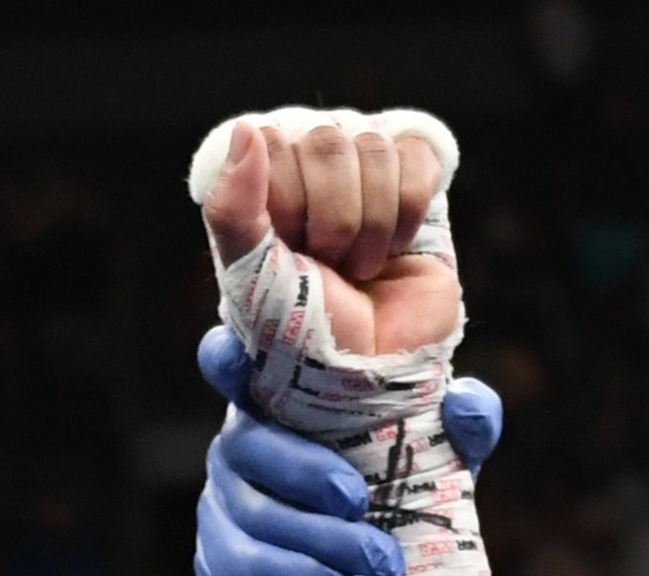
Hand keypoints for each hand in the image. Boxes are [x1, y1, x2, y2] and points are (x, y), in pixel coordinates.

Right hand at [195, 327, 502, 575]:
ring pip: (257, 513)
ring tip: (382, 564)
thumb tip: (465, 400)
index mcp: (281, 406)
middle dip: (307, 472)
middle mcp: (240, 450)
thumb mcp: (443, 470)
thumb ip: (462, 430)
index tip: (230, 356)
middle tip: (361, 501)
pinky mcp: (222, 572)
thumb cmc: (402, 520)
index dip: (225, 359)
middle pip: (248, 443)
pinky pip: (254, 567)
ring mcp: (221, 512)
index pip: (236, 367)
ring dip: (325, 539)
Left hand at [200, 116, 457, 354]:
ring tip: (360, 269)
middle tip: (330, 266)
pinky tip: (394, 250)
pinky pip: (416, 161)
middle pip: (326, 140)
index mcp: (261, 188)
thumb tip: (247, 129)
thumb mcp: (248, 281)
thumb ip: (231, 210)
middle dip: (331, 220)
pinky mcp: (413, 183)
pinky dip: (406, 215)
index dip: (286, 203)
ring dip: (369, 225)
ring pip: (373, 147)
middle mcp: (309, 173)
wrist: (367, 371)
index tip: (289, 253)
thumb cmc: (299, 334)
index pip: (272, 141)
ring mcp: (362, 175)